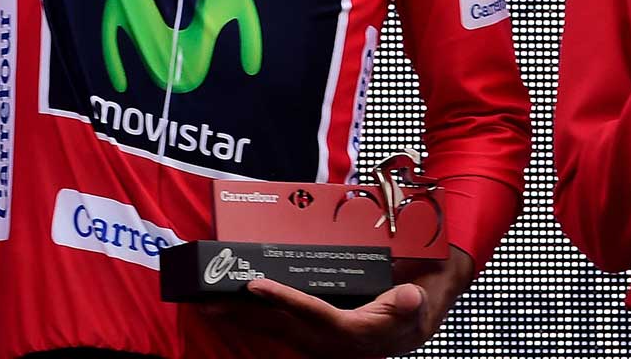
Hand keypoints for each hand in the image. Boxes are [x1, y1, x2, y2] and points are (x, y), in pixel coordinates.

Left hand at [203, 246, 472, 355]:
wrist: (419, 320)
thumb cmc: (416, 301)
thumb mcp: (421, 298)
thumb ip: (410, 303)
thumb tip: (408, 298)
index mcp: (359, 332)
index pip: (316, 316)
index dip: (286, 301)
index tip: (257, 286)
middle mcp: (336, 344)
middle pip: (284, 328)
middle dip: (245, 317)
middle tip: (210, 302)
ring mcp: (325, 344)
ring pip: (277, 331)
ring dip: (243, 321)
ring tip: (210, 306)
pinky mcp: (318, 338)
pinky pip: (282, 330)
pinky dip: (257, 321)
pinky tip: (235, 313)